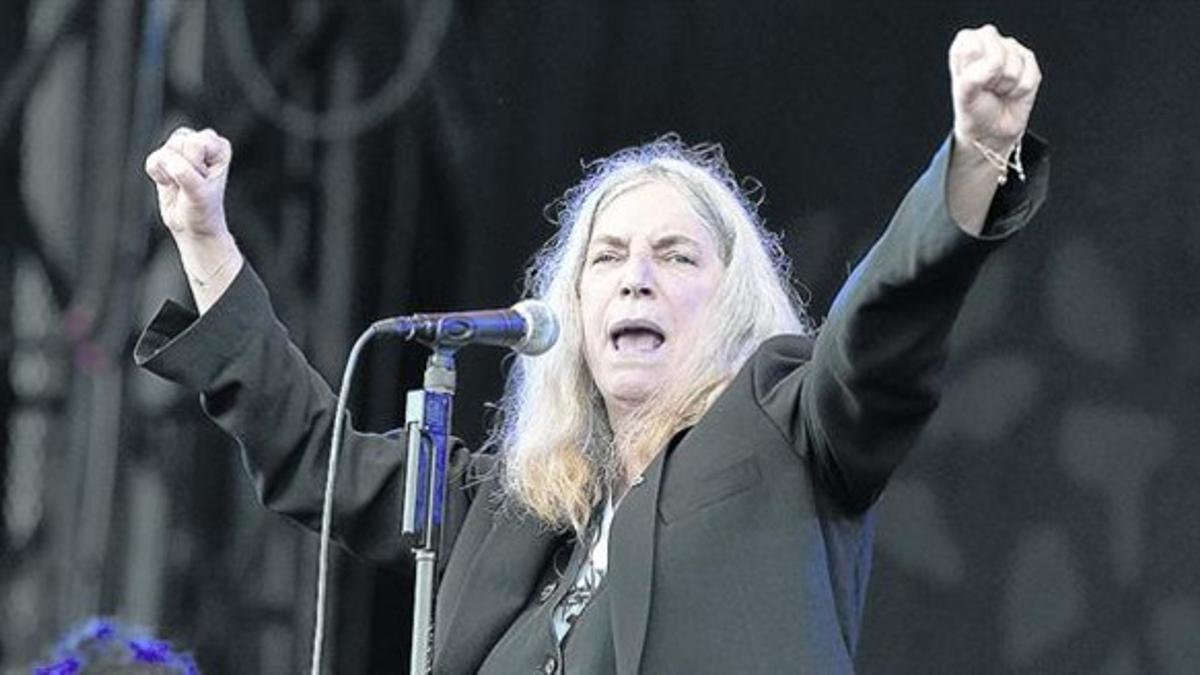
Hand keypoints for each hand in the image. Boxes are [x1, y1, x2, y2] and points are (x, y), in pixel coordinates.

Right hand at [144, 127, 232, 240]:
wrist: (191, 225)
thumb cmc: (203, 209)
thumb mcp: (199, 193)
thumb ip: (185, 174)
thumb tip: (168, 160)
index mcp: (219, 147)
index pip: (196, 145)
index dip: (195, 167)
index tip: (204, 181)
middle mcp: (203, 141)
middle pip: (178, 144)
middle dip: (182, 169)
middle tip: (192, 184)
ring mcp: (184, 147)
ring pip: (164, 152)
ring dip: (170, 174)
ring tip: (182, 184)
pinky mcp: (166, 156)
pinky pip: (152, 161)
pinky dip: (158, 176)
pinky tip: (171, 183)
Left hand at [949, 25, 1040, 152]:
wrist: (992, 128)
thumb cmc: (974, 108)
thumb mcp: (963, 95)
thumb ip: (973, 76)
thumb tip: (995, 63)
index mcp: (966, 42)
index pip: (973, 48)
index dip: (973, 70)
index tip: (970, 81)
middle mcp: (989, 39)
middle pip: (997, 54)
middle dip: (992, 77)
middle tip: (986, 87)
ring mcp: (1011, 48)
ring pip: (1013, 68)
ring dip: (1005, 86)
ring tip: (997, 90)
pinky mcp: (1029, 60)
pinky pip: (1028, 77)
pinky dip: (1019, 91)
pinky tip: (1011, 91)